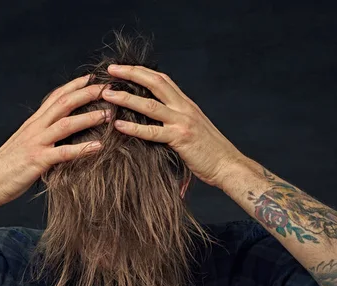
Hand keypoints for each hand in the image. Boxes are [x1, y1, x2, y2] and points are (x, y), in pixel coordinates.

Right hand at [0, 75, 108, 206]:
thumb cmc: (8, 165)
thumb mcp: (26, 143)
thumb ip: (42, 133)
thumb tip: (59, 130)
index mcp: (33, 122)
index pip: (55, 97)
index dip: (74, 85)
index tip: (92, 78)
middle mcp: (35, 128)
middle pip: (64, 104)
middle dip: (87, 94)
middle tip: (108, 89)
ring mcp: (36, 143)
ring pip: (66, 124)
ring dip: (89, 118)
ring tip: (109, 115)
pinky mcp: (37, 161)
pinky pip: (64, 153)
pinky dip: (83, 149)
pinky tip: (99, 147)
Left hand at [101, 65, 244, 189]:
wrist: (229, 166)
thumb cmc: (210, 152)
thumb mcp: (193, 128)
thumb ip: (176, 120)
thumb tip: (155, 120)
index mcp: (187, 104)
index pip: (162, 79)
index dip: (142, 71)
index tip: (123, 67)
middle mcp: (184, 108)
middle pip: (155, 82)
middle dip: (131, 73)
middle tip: (111, 70)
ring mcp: (183, 122)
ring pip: (150, 105)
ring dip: (126, 97)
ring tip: (108, 95)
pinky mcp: (180, 139)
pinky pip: (152, 132)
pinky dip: (134, 128)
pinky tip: (119, 125)